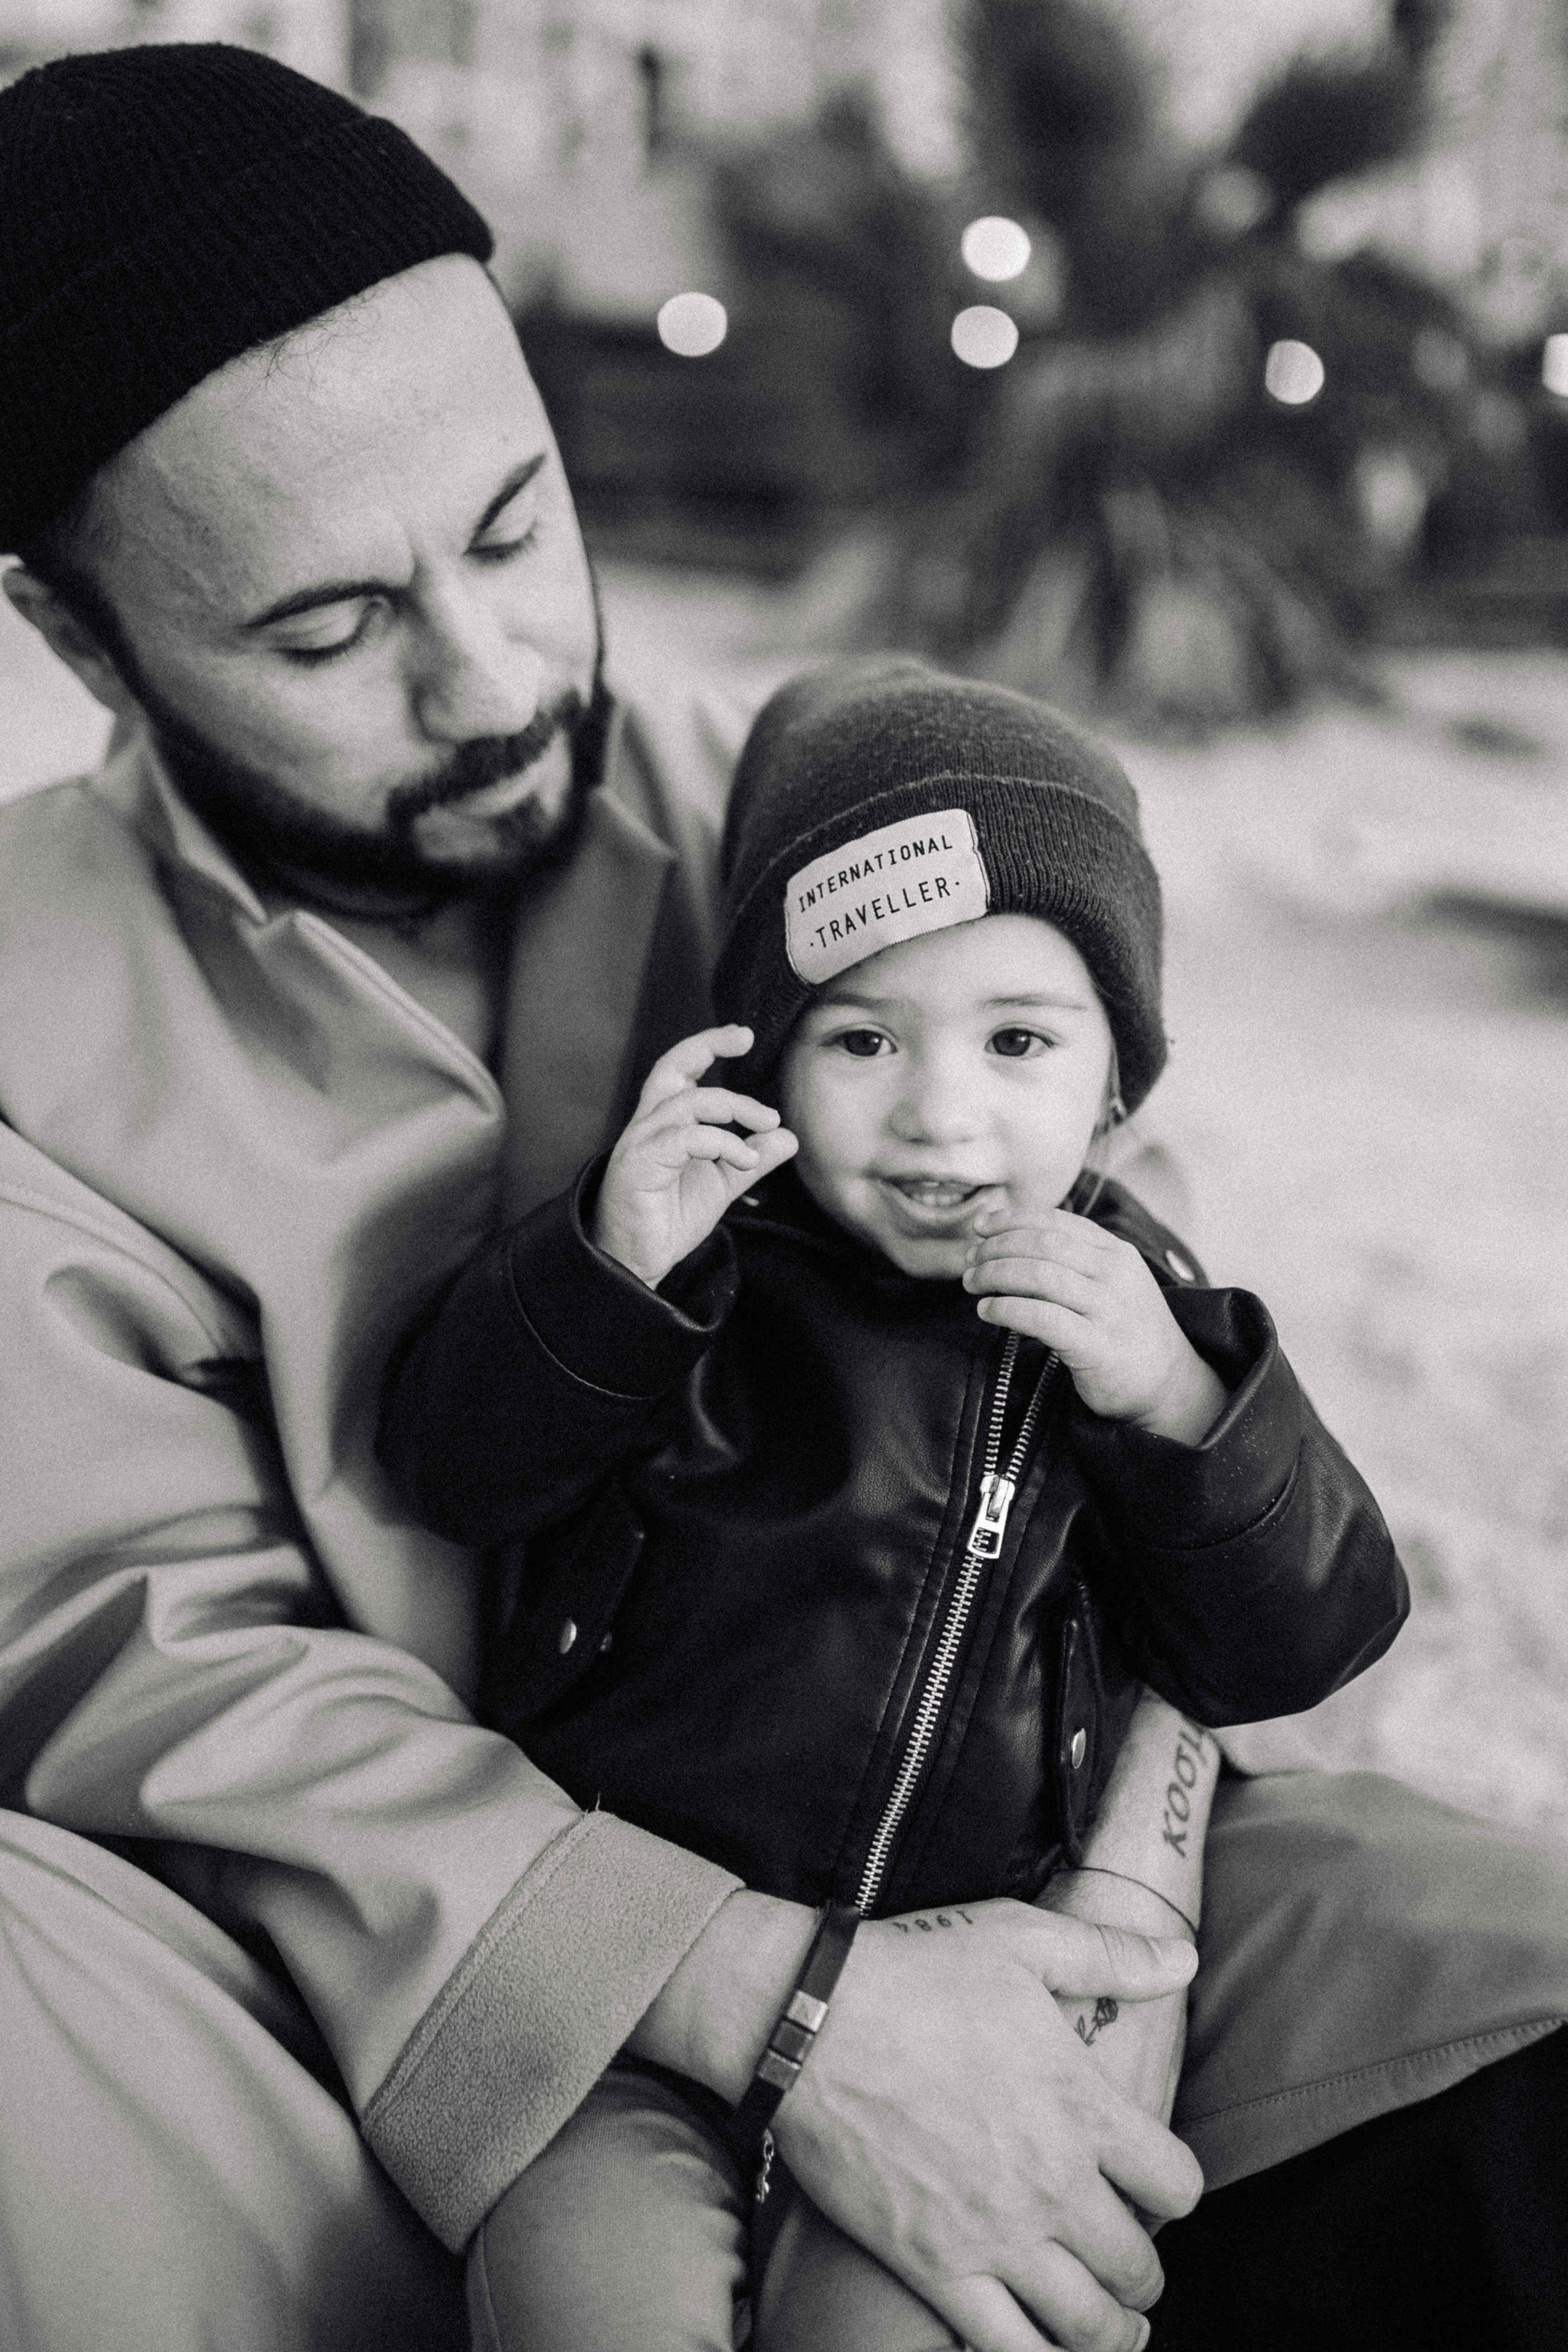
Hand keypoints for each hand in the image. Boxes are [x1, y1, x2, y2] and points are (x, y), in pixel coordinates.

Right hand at [591, 1024, 796, 1287]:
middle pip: (672, 1067)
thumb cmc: (667, 1218)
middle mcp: (648, 1125)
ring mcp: (641, 1143)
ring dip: (734, 1107)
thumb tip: (787, 1136)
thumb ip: (750, 1159)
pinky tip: (746, 1159)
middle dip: (707, 1044)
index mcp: (665, 1123)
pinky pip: (685, 1139)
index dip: (708, 1045)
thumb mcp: (720, 1184)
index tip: (743, 1036)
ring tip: (767, 1124)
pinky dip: (722, 1142)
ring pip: (688, 1103)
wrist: (635, 1262)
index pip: (682, 1070)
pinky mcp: (639, 1165)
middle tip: (745, 1037)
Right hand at [773, 1900, 1202, 2351]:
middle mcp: (1051, 2184)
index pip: (1177, 2185)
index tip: (1150, 2185)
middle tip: (1124, 2261)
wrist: (810, 2020)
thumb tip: (1182, 1958)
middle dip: (1141, 2273)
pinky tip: (1043, 2346)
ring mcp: (994, 2235)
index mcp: (1082, 2107)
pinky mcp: (934, 2268)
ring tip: (1106, 2323)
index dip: (1173, 2188)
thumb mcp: (1020, 1939)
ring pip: (1087, 2325)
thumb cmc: (915, 1973)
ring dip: (1108, 2330)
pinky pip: (1008, 2349)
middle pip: (1138, 2269)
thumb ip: (1112, 1954)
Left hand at [963, 1209, 1226, 1443]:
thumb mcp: (1111, 1282)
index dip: (1011, 1220)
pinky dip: (1007, 1310)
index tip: (980, 1227)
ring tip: (973, 1284)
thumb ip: (1073, 1259)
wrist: (1170, 1385)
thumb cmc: (1126, 1330)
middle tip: (970, 1262)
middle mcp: (1115, 1274)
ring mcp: (1109, 1310)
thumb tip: (1010, 1240)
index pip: (1056, 1221)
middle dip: (996, 1248)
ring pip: (1040, 1276)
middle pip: (1042, 1244)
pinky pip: (1043, 1319)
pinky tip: (988, 1311)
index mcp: (1116, 1252)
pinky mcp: (1098, 1347)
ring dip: (995, 1275)